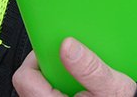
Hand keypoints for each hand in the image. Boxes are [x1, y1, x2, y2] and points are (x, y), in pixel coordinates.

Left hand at [13, 37, 136, 96]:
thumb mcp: (112, 87)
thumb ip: (89, 68)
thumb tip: (68, 45)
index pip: (24, 78)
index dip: (37, 58)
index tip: (51, 48)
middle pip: (32, 82)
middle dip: (50, 67)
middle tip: (69, 60)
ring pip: (41, 89)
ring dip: (58, 78)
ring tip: (79, 75)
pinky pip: (53, 94)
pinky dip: (64, 87)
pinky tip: (82, 85)